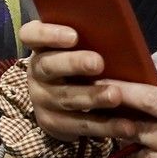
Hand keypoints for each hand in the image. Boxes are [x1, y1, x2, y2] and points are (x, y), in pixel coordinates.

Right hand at [21, 21, 139, 141]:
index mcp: (41, 47)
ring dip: (91, 96)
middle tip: (98, 63)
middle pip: (47, 65)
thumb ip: (93, 40)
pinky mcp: (52, 123)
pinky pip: (78, 125)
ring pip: (64, 98)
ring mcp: (40, 99)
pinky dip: (104, 125)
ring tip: (115, 95)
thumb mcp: (83, 50)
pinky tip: (125, 125)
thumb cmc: (84, 66)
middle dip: (73, 64)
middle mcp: (35, 72)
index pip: (31, 35)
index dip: (48, 34)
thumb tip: (120, 32)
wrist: (73, 101)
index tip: (74, 36)